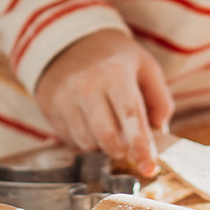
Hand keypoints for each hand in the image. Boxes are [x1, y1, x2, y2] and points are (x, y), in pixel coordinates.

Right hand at [33, 28, 172, 177]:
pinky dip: (86, 140)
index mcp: (115, 73)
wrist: (70, 41)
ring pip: (87, 142)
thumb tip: (159, 132)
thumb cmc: (115, 57)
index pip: (130, 118)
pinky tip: (91, 123)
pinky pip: (71, 140)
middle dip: (122, 151)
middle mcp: (86, 85)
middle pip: (106, 137)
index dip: (141, 147)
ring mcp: (64, 97)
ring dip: (103, 146)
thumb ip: (160, 100)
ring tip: (109, 128)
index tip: (149, 168)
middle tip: (129, 150)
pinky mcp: (50, 106)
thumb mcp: (145, 67)